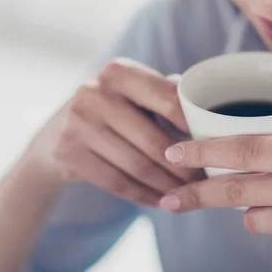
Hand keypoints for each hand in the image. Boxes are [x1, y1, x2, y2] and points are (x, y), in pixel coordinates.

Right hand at [26, 58, 202, 206]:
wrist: (55, 132)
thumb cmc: (113, 109)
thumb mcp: (133, 92)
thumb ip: (166, 96)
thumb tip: (212, 113)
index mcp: (119, 71)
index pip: (169, 100)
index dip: (195, 126)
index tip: (216, 146)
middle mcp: (95, 92)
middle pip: (154, 141)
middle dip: (185, 167)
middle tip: (204, 181)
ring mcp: (78, 122)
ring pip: (137, 166)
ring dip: (167, 186)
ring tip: (187, 194)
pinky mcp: (67, 152)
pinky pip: (117, 182)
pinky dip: (143, 195)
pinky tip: (160, 201)